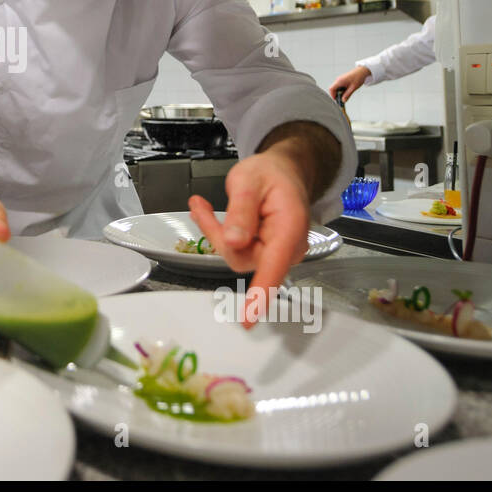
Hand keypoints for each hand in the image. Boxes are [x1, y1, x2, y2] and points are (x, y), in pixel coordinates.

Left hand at [188, 149, 310, 328]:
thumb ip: (241, 211)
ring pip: (235, 256)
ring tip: (203, 205)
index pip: (274, 265)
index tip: (248, 319)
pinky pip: (235, 252)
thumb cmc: (270, 174)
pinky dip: (219, 234)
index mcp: (289, 227)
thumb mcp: (249, 181)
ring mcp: (276, 254)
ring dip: (216, 233)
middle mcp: (286, 248)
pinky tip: (206, 212)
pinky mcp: (264, 255)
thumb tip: (234, 242)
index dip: (260, 293)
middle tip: (201, 205)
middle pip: (243, 258)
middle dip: (218, 235)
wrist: (284, 172)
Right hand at [328, 65, 370, 100]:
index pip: (331, 89)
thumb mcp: (353, 88)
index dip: (333, 95)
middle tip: (343, 99)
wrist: (362, 71)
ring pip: (336, 87)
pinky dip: (342, 89)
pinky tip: (347, 90)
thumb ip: (347, 95)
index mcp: (339, 81)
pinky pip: (339, 85)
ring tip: (347, 94)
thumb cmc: (358, 77)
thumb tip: (343, 100)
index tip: (337, 100)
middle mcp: (338, 79)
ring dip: (340, 92)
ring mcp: (340, 79)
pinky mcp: (342, 79)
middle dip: (337, 94)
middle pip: (333, 89)